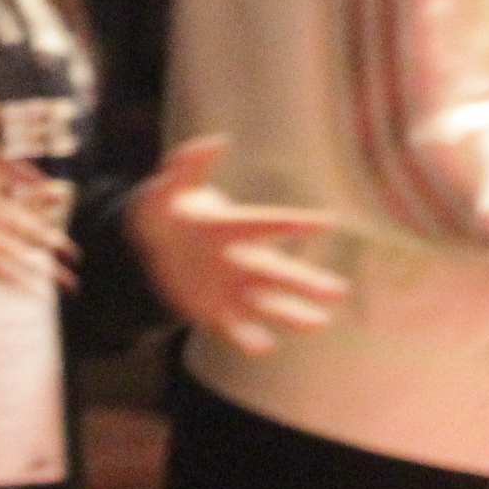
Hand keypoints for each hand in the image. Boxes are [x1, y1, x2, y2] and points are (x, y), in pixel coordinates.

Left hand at [125, 136, 348, 356]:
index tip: (325, 221)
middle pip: (277, 272)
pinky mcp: (217, 312)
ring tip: (319, 323)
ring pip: (268, 303)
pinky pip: (235, 329)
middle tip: (339, 290)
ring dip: (292, 313)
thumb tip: (214, 141)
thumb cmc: (167, 211)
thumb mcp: (169, 187)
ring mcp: (232, 289)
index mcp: (233, 228)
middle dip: (306, 282)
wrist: (149, 248)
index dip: (291, 223)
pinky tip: (262, 347)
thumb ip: (188, 165)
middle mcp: (241, 260)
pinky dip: (248, 339)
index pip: (266, 224)